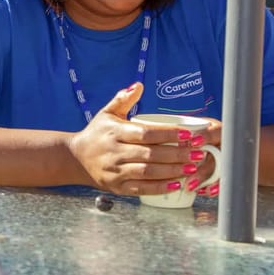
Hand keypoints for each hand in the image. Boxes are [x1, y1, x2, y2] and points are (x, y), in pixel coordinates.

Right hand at [67, 83, 219, 195]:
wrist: (75, 158)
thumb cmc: (96, 133)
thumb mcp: (106, 113)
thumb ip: (123, 99)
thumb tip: (138, 85)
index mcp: (115, 132)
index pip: (145, 133)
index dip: (168, 134)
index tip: (188, 135)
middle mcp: (114, 152)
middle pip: (150, 154)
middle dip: (177, 154)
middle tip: (199, 152)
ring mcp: (115, 171)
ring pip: (147, 172)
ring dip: (172, 171)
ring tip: (193, 168)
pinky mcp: (117, 187)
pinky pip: (141, 189)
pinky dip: (159, 188)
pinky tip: (176, 184)